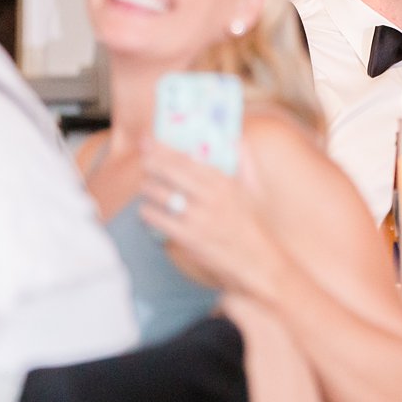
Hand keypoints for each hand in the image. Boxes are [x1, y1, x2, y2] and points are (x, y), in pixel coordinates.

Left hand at [137, 139, 286, 298]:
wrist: (256, 262)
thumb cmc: (253, 224)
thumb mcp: (254, 190)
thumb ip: (245, 162)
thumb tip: (237, 139)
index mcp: (225, 181)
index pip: (187, 158)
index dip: (163, 148)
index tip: (149, 140)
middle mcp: (211, 197)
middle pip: (169, 171)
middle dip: (151, 164)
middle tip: (144, 162)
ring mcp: (199, 218)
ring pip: (159, 194)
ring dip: (148, 189)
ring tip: (148, 189)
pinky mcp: (188, 238)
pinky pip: (157, 219)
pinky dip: (148, 213)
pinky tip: (149, 212)